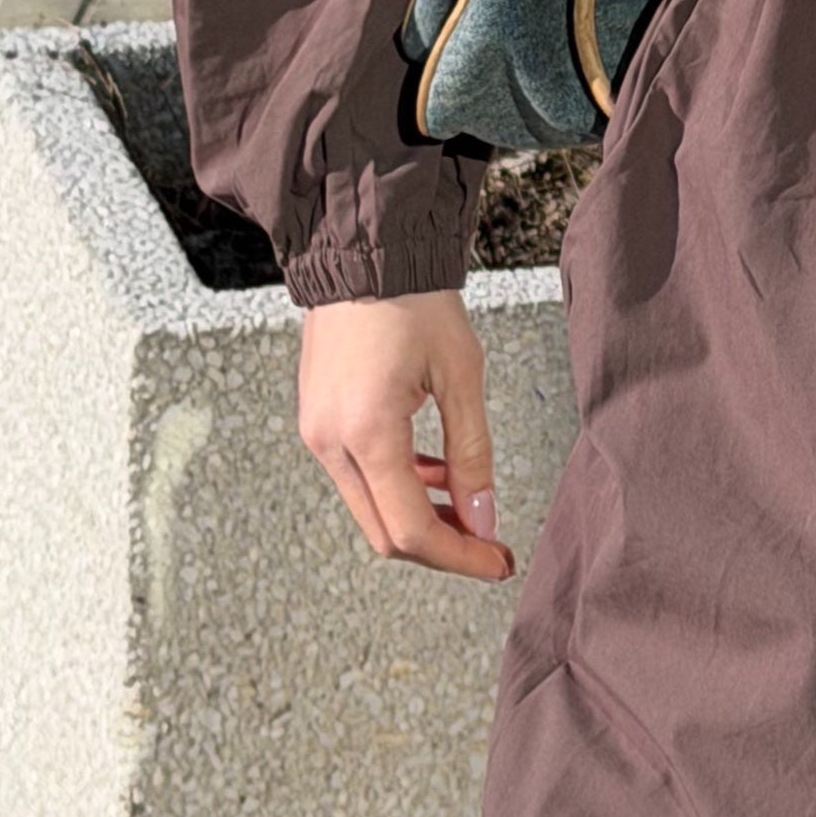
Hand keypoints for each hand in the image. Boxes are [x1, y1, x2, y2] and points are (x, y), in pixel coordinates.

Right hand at [296, 291, 513, 581]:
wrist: (365, 254)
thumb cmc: (414, 302)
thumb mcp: (460, 374)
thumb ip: (473, 454)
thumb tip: (484, 521)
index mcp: (366, 434)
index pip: (410, 530)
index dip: (459, 557)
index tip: (498, 562)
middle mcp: (329, 443)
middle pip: (385, 532)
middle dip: (441, 546)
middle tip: (490, 545)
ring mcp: (317, 434)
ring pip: (370, 509)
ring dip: (419, 517)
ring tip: (470, 507)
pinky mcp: (318, 421)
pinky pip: (358, 477)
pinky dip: (397, 486)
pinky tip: (435, 471)